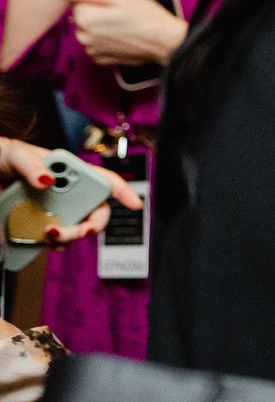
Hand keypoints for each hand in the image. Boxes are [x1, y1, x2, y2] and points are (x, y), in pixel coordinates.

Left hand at [0, 139, 142, 244]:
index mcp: (71, 172)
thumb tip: (48, 181)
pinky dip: (47, 244)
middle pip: (94, 213)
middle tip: (74, 231)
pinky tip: (38, 241)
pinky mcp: (39, 224)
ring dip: (66, 237)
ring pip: (75, 229)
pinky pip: (50, 240)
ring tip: (46, 235)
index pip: (104, 181)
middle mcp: (69, 193)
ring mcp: (56, 210)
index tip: (135, 206)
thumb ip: (33, 167)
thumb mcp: (18, 157)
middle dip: (89, 225)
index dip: (123, 192)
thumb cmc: (6, 157)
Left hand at [55, 0, 185, 65]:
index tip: (114, 3)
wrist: (165, 42)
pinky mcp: (100, 59)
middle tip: (121, 13)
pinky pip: (95, 44)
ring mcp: (91, 50)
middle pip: (81, 17)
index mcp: (85, 18)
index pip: (77, 1)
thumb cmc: (146, 15)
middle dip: (96, 12)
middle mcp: (83, 36)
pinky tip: (122, 37)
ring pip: (88, 30)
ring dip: (100, 26)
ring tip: (123, 25)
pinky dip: (105, 39)